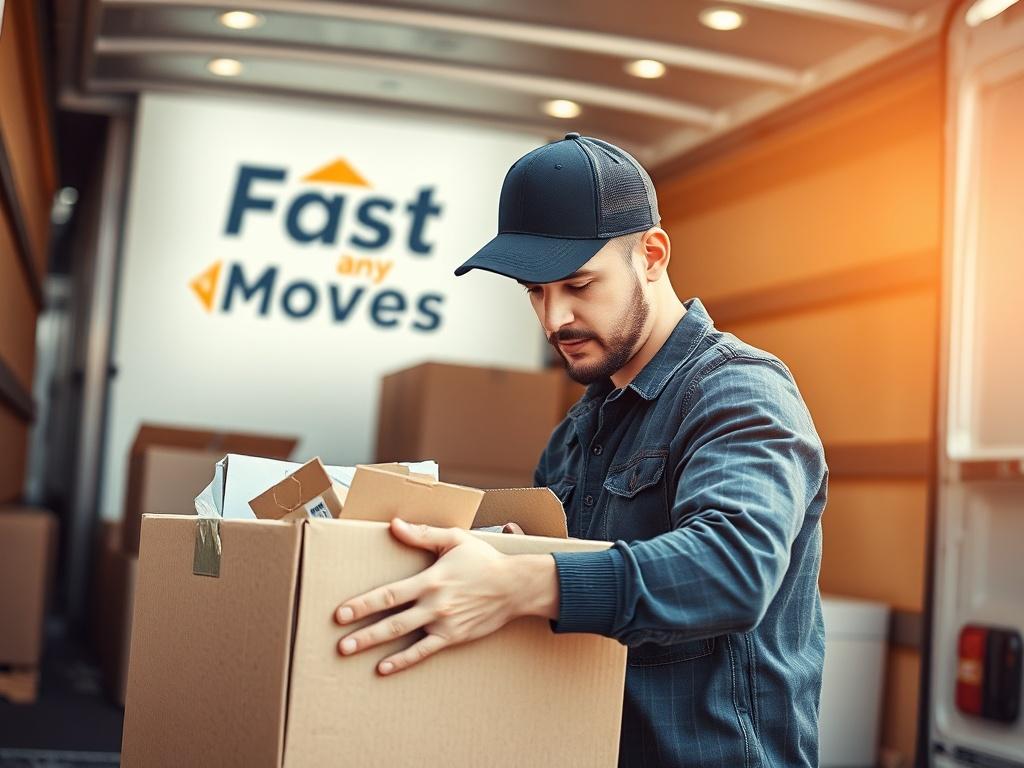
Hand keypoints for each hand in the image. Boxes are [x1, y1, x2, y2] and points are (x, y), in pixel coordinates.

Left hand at [334, 517, 557, 675]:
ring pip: (403, 637)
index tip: (341, 612)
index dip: (364, 604)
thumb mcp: (454, 539)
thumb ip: (422, 533)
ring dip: (375, 646)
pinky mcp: (453, 636)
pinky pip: (424, 651)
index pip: (390, 594)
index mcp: (430, 579)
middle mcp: (434, 604)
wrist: (514, 586)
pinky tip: (384, 668)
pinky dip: (404, 661)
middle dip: (363, 632)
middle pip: (391, 620)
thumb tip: (394, 525)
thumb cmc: (483, 560)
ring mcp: (443, 623)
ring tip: (349, 652)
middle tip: (339, 642)